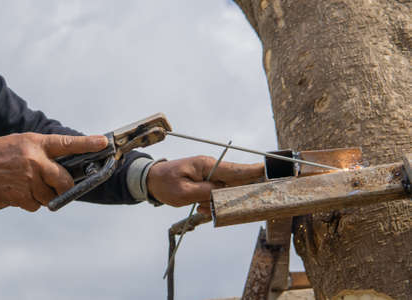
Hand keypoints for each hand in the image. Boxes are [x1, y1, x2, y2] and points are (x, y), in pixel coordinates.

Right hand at [0, 133, 107, 211]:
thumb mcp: (22, 143)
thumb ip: (44, 151)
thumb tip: (67, 164)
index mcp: (36, 144)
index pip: (67, 143)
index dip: (87, 143)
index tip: (103, 143)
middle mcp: (35, 161)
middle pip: (65, 180)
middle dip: (66, 186)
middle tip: (61, 186)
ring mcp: (29, 180)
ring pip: (50, 195)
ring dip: (44, 194)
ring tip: (27, 184)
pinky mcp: (21, 196)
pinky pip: (37, 205)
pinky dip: (31, 202)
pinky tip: (19, 191)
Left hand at [146, 156, 263, 214]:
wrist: (151, 180)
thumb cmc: (165, 183)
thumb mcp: (184, 192)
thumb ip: (206, 193)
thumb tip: (225, 193)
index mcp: (207, 165)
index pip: (236, 169)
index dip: (254, 171)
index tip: (270, 170)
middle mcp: (211, 168)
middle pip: (236, 179)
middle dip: (240, 192)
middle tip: (248, 200)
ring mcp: (209, 174)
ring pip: (226, 189)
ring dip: (220, 201)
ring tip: (201, 207)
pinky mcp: (206, 181)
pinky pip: (217, 193)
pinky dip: (212, 202)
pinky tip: (200, 207)